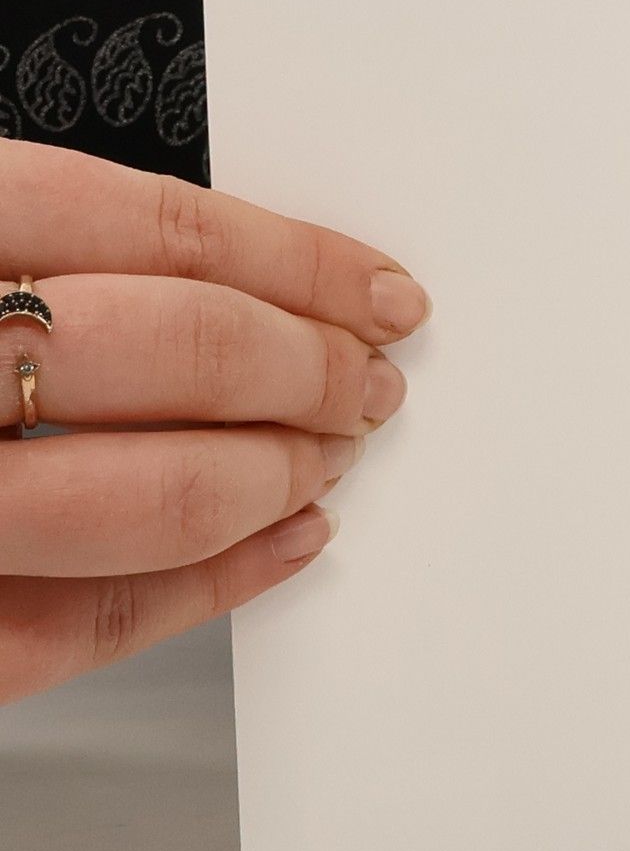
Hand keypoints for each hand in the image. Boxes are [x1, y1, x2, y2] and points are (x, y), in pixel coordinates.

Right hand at [0, 140, 428, 701]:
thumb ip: (29, 245)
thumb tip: (232, 273)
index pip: (140, 225)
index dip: (289, 257)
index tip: (374, 286)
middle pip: (168, 349)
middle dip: (306, 366)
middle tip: (369, 376)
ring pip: (144, 495)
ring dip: (274, 473)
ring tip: (332, 451)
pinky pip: (84, 625)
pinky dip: (211, 589)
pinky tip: (284, 545)